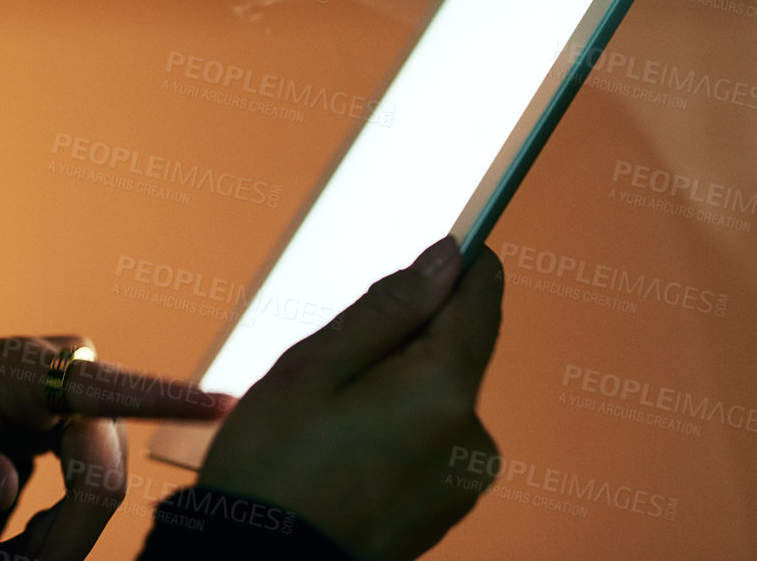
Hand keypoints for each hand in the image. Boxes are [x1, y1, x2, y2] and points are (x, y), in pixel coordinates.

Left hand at [0, 335, 234, 560]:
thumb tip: (11, 483)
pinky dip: (60, 521)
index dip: (169, 402)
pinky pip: (92, 480)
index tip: (224, 405)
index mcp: (27, 368)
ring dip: (61, 532)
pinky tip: (21, 537)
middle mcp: (68, 370)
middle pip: (102, 471)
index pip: (108, 390)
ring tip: (7, 550)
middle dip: (64, 535)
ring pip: (102, 484)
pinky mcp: (80, 415)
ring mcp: (80, 391)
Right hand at [197, 236, 504, 560]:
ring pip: (439, 399)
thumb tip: (447, 258)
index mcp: (445, 392)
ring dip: (399, 390)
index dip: (465, 266)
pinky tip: (344, 452)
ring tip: (330, 420)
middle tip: (336, 365)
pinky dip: (399, 432)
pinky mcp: (446, 510)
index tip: (446, 244)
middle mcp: (473, 438)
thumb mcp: (316, 367)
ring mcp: (463, 481)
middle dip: (407, 341)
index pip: (481, 303)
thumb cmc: (274, 467)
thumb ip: (390, 308)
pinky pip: (432, 443)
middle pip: (456, 353)